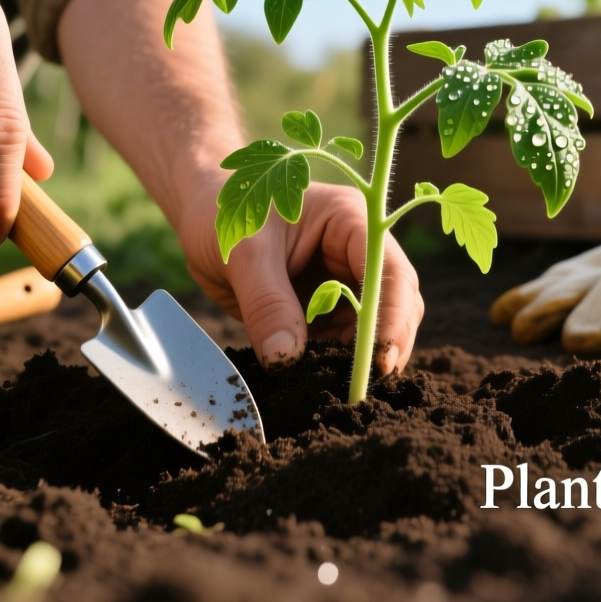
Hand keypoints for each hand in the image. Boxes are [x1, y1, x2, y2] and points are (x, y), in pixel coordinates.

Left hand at [176, 178, 424, 372]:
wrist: (203, 215)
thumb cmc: (225, 213)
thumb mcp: (242, 252)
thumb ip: (266, 304)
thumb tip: (286, 359)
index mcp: (349, 220)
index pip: (388, 271)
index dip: (391, 316)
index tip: (379, 359)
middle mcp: (357, 251)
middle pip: (396, 301)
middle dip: (387, 342)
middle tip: (364, 385)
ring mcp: (344, 281)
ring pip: (376, 325)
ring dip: (364, 357)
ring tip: (342, 388)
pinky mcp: (326, 308)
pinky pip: (344, 340)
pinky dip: (338, 362)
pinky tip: (321, 378)